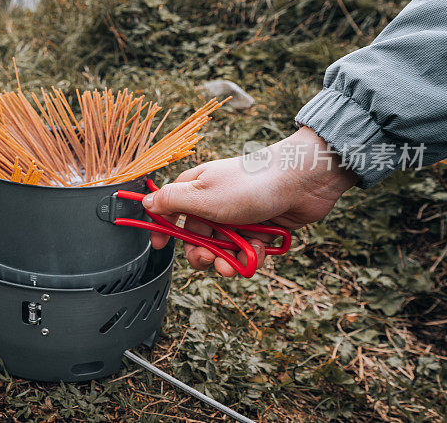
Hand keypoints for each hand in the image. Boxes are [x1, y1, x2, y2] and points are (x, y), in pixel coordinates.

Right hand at [142, 127, 358, 276]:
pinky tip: (260, 250)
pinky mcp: (260, 227)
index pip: (170, 211)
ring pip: (224, 249)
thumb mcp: (202, 195)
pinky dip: (253, 255)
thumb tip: (145, 202)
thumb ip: (171, 202)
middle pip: (197, 238)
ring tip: (237, 264)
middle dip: (202, 254)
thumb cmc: (249, 184)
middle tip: (209, 261)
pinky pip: (248, 251)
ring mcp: (238, 216)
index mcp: (196, 190)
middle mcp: (215, 203)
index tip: (160, 246)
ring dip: (229, 260)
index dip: (164, 229)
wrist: (301, 182)